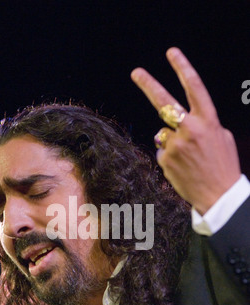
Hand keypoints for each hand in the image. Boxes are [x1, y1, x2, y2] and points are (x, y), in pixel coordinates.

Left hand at [131, 47, 240, 214]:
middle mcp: (190, 129)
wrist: (218, 196)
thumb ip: (203, 124)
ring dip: (171, 142)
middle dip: (149, 84)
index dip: (183, 68)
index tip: (171, 53)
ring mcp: (175, 145)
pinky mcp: (165, 159)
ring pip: (163, 134)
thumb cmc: (222, 166)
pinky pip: (162, 152)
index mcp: (208, 121)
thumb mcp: (222, 138)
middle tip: (136, 72)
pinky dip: (169, 157)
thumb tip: (181, 122)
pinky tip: (183, 167)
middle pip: (165, 102)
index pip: (194, 88)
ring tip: (189, 159)